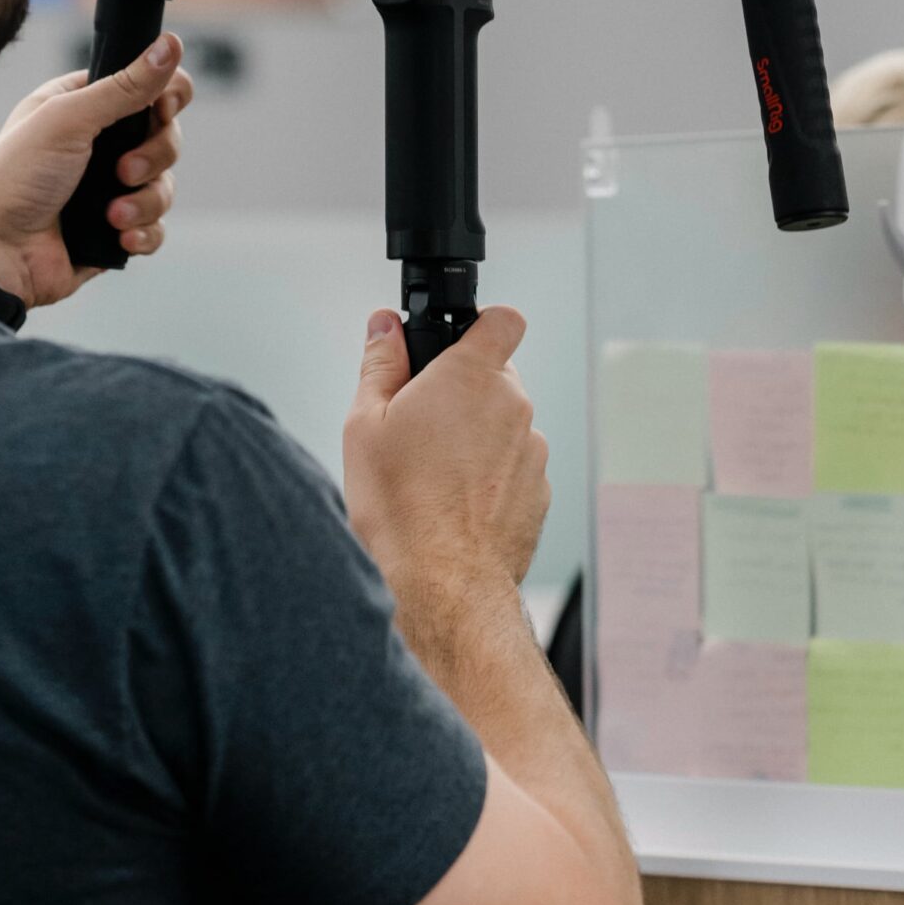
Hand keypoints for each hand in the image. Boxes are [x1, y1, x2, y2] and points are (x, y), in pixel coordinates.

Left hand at [0, 36, 193, 309]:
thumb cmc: (14, 177)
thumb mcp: (68, 119)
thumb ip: (125, 85)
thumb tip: (171, 44)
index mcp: (85, 104)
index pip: (150, 86)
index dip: (167, 94)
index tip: (163, 108)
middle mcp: (101, 142)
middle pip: (167, 135)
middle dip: (154, 156)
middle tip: (122, 170)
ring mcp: (110, 187)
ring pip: (166, 184)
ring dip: (145, 201)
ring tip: (112, 214)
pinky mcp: (116, 228)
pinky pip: (156, 227)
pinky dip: (143, 232)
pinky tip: (118, 236)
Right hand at [343, 305, 549, 598]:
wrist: (445, 584)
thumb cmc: (402, 506)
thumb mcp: (364, 424)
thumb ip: (379, 364)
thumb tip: (384, 327)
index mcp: (471, 376)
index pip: (502, 320)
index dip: (481, 324)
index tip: (458, 341)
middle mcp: (513, 406)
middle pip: (495, 376)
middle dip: (463, 391)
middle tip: (421, 422)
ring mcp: (531, 451)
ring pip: (503, 424)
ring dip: (477, 436)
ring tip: (433, 473)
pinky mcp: (539, 492)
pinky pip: (513, 466)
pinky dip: (490, 476)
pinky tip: (454, 502)